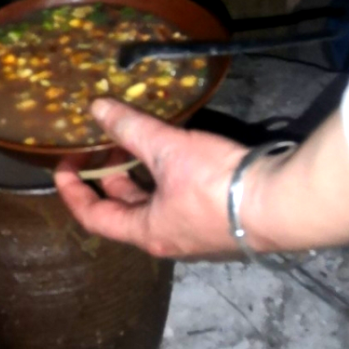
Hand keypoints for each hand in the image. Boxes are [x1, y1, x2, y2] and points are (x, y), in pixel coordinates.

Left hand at [54, 98, 249, 258]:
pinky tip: (177, 153)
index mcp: (146, 233)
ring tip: (137, 143)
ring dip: (141, 177)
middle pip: (125, 211)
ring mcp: (197, 235)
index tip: (64, 165)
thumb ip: (131, 128)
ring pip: (155, 205)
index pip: (93, 218)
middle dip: (110, 177)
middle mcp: (168, 240)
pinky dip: (168, 179)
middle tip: (103, 146)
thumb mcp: (168, 150)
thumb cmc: (217, 185)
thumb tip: (97, 107)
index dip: (72, 191)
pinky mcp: (222, 223)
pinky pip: (181, 202)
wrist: (284, 204)